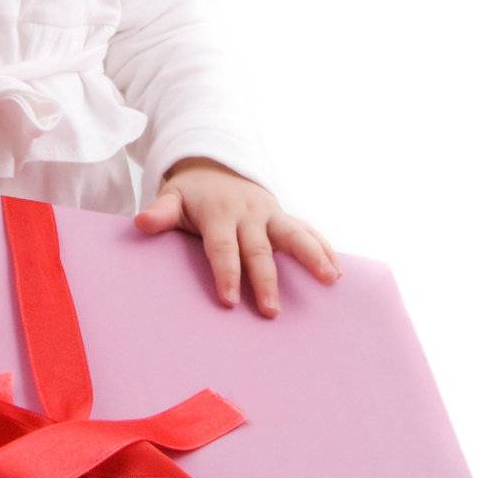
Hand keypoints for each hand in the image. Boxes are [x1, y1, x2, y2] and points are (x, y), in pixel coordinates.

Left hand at [134, 157, 340, 316]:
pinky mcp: (285, 217)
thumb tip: (141, 222)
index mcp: (220, 213)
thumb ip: (160, 212)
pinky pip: (308, 231)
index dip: (226, 273)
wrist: (218, 166)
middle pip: (259, 249)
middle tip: (270, 312)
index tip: (228, 301)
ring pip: (295, 234)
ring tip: (329, 279)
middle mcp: (250, 214)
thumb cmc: (192, 194)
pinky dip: (324, 247)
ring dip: (312, 256)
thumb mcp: (172, 197)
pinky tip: (337, 270)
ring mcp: (271, 215)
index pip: (223, 247)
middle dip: (265, 280)